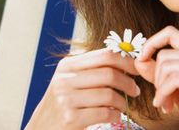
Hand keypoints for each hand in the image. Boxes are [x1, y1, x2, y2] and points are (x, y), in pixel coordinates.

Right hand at [26, 48, 140, 129]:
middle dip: (128, 82)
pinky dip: (116, 115)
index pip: (104, 55)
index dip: (125, 61)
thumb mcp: (71, 80)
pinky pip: (105, 113)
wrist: (41, 127)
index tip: (137, 68)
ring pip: (109, 94)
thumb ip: (92, 68)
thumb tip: (125, 59)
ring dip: (123, 101)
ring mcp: (66, 99)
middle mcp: (65, 79)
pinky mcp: (71, 119)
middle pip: (109, 74)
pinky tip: (115, 115)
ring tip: (124, 105)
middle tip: (135, 90)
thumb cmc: (63, 102)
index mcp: (67, 65)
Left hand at [135, 26, 178, 129]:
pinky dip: (163, 94)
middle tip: (160, 97)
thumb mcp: (174, 89)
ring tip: (165, 104)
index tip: (141, 58)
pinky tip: (166, 107)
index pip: (171, 33)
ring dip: (160, 89)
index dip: (152, 42)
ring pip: (166, 66)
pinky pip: (173, 79)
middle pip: (165, 53)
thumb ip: (158, 73)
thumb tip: (139, 60)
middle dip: (156, 77)